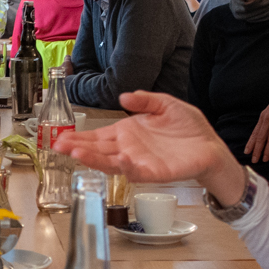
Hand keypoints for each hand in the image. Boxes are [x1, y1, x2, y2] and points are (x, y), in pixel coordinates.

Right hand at [54, 91, 244, 203]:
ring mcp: (139, 162)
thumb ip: (145, 100)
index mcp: (126, 133)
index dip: (79, 138)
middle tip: (57, 145)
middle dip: (77, 149)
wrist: (210, 146)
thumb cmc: (187, 128)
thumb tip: (123, 96)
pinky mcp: (154, 172)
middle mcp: (128, 149)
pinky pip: (136, 172)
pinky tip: (118, 159)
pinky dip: (126, 167)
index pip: (97, 137)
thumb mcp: (164, 104)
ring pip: (110, 162)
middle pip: (97, 150)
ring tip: (75, 153)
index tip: (60, 137)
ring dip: (93, 159)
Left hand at [242, 88, 268, 163]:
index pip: (255, 133)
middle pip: (261, 138)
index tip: (247, 152)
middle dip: (257, 150)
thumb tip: (261, 135)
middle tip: (254, 160)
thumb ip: (266, 122)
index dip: (251, 143)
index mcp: (263, 117)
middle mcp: (268, 120)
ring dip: (267, 150)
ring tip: (265, 158)